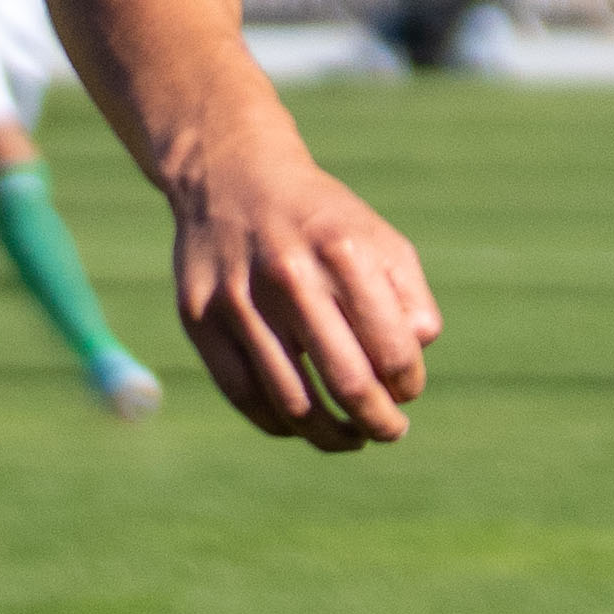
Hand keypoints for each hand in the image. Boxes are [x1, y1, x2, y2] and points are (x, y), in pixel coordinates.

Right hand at [165, 143, 442, 448]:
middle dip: (378, 423)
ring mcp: (238, 299)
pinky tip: (300, 425)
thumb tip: (415, 355)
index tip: (406, 390)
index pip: (393, 349)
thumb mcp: (377, 238)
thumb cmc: (318, 219)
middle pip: (347, 383)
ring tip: (350, 439)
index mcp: (343, 251)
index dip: (407, 384)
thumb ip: (409, 296)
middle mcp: (289, 275)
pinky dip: (278, 424)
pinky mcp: (199, 317)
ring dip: (330, 436)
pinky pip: (243, 395)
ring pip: (292, 402)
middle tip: (389, 431)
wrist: (230, 174)